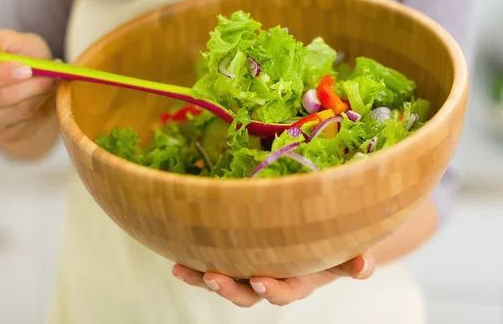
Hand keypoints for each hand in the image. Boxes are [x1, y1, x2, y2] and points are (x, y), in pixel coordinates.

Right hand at [0, 25, 58, 158]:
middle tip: (40, 71)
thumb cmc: (27, 62)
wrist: (43, 95)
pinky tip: (46, 95)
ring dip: (37, 88)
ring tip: (50, 78)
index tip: (24, 66)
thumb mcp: (18, 43)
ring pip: (12, 103)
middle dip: (18, 79)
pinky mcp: (0, 134)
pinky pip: (23, 117)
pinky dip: (40, 102)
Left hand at [171, 254, 374, 307]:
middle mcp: (270, 282)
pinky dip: (194, 265)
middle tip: (213, 278)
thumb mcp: (345, 256)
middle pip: (247, 294)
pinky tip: (176, 260)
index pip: (284, 291)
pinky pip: (214, 266)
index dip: (273, 290)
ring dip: (203, 278)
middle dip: (230, 289)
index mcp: (296, 283)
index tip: (261, 281)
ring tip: (182, 270)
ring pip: (225, 282)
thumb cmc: (332, 250)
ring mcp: (250, 273)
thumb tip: (364, 265)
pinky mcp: (235, 262)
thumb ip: (353, 263)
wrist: (317, 245)